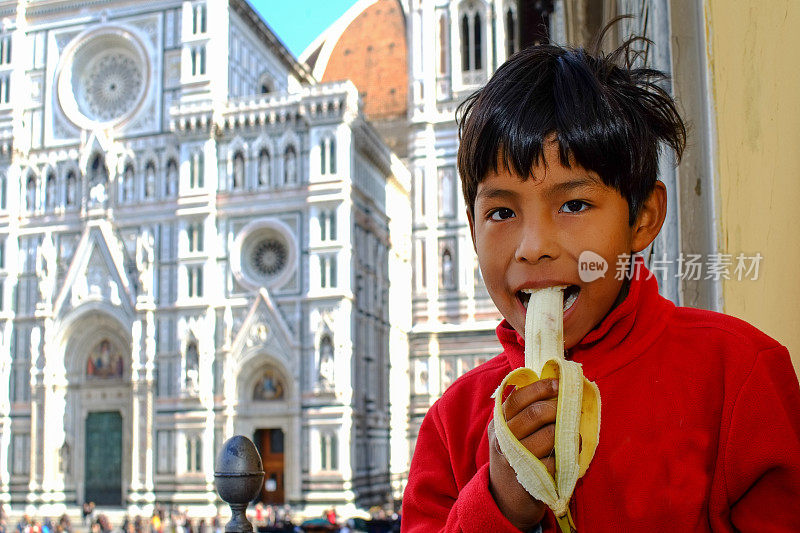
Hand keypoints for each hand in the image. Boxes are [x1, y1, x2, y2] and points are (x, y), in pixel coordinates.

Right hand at [488, 378, 558, 529]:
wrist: (505, 498)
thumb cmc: (517, 459)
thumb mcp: (512, 434)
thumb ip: (525, 414)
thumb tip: (555, 389)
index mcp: (500, 422)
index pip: (519, 397)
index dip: (541, 387)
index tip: (559, 385)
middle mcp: (503, 438)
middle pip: (535, 413)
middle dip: (558, 408)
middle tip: (571, 410)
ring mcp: (514, 459)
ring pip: (549, 435)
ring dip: (568, 433)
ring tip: (574, 435)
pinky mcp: (527, 479)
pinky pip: (555, 461)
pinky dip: (568, 456)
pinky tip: (570, 456)